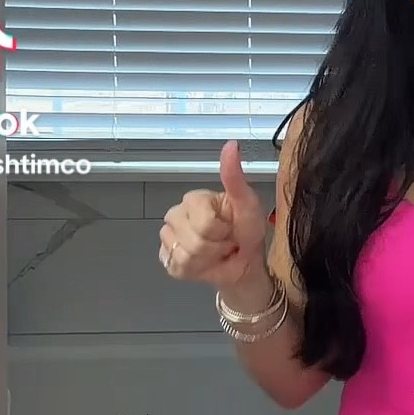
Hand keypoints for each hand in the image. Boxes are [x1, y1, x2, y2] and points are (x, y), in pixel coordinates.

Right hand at [158, 140, 269, 289]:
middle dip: (216, 246)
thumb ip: (235, 177)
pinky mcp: (166, 259)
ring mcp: (169, 237)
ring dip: (208, 259)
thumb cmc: (247, 232)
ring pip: (184, 255)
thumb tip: (231, 144)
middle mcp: (176, 214)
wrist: (244, 264)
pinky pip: (177, 266)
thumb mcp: (247, 204)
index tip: (231, 228)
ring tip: (217, 253)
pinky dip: (195, 270)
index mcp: (194, 199)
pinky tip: (204, 264)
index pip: (203, 221)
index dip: (221, 230)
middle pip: (193, 240)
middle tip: (225, 242)